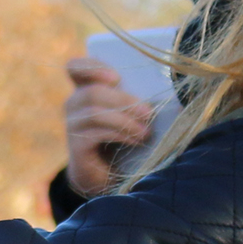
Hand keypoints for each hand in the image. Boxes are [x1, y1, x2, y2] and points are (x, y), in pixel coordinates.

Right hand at [62, 61, 154, 198]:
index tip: (116, 78)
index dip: (92, 67)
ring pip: (94, 112)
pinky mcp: (76, 147)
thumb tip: (169, 90)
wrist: (110, 176)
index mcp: (86, 90)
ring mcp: (73, 126)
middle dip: (124, 100)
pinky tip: (136, 141)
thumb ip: (137, 98)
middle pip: (92, 91)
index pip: (75, 68)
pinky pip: (94, 133)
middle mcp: (74, 105)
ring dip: (125, 120)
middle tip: (149, 113)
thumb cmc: (125, 138)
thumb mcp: (131, 113)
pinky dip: (120, 135)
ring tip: (146, 132)